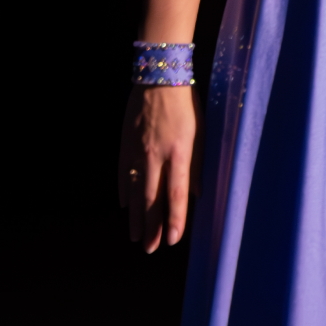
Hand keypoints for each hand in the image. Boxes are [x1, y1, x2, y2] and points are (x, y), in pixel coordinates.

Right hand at [118, 85, 199, 252]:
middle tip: (150, 249)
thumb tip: (197, 193)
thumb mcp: (201, 133)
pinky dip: (126, 191)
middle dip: (152, 227)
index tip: (172, 240)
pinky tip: (126, 206)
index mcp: (179, 152)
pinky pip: (124, 174)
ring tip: (136, 236)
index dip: (174, 219)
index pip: (177, 193)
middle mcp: (156, 155)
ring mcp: (137, 151)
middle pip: (152, 199)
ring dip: (136, 216)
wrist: (158, 76)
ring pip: (136, 191)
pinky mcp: (125, 145)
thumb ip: (198, 165)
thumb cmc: (186, 104)